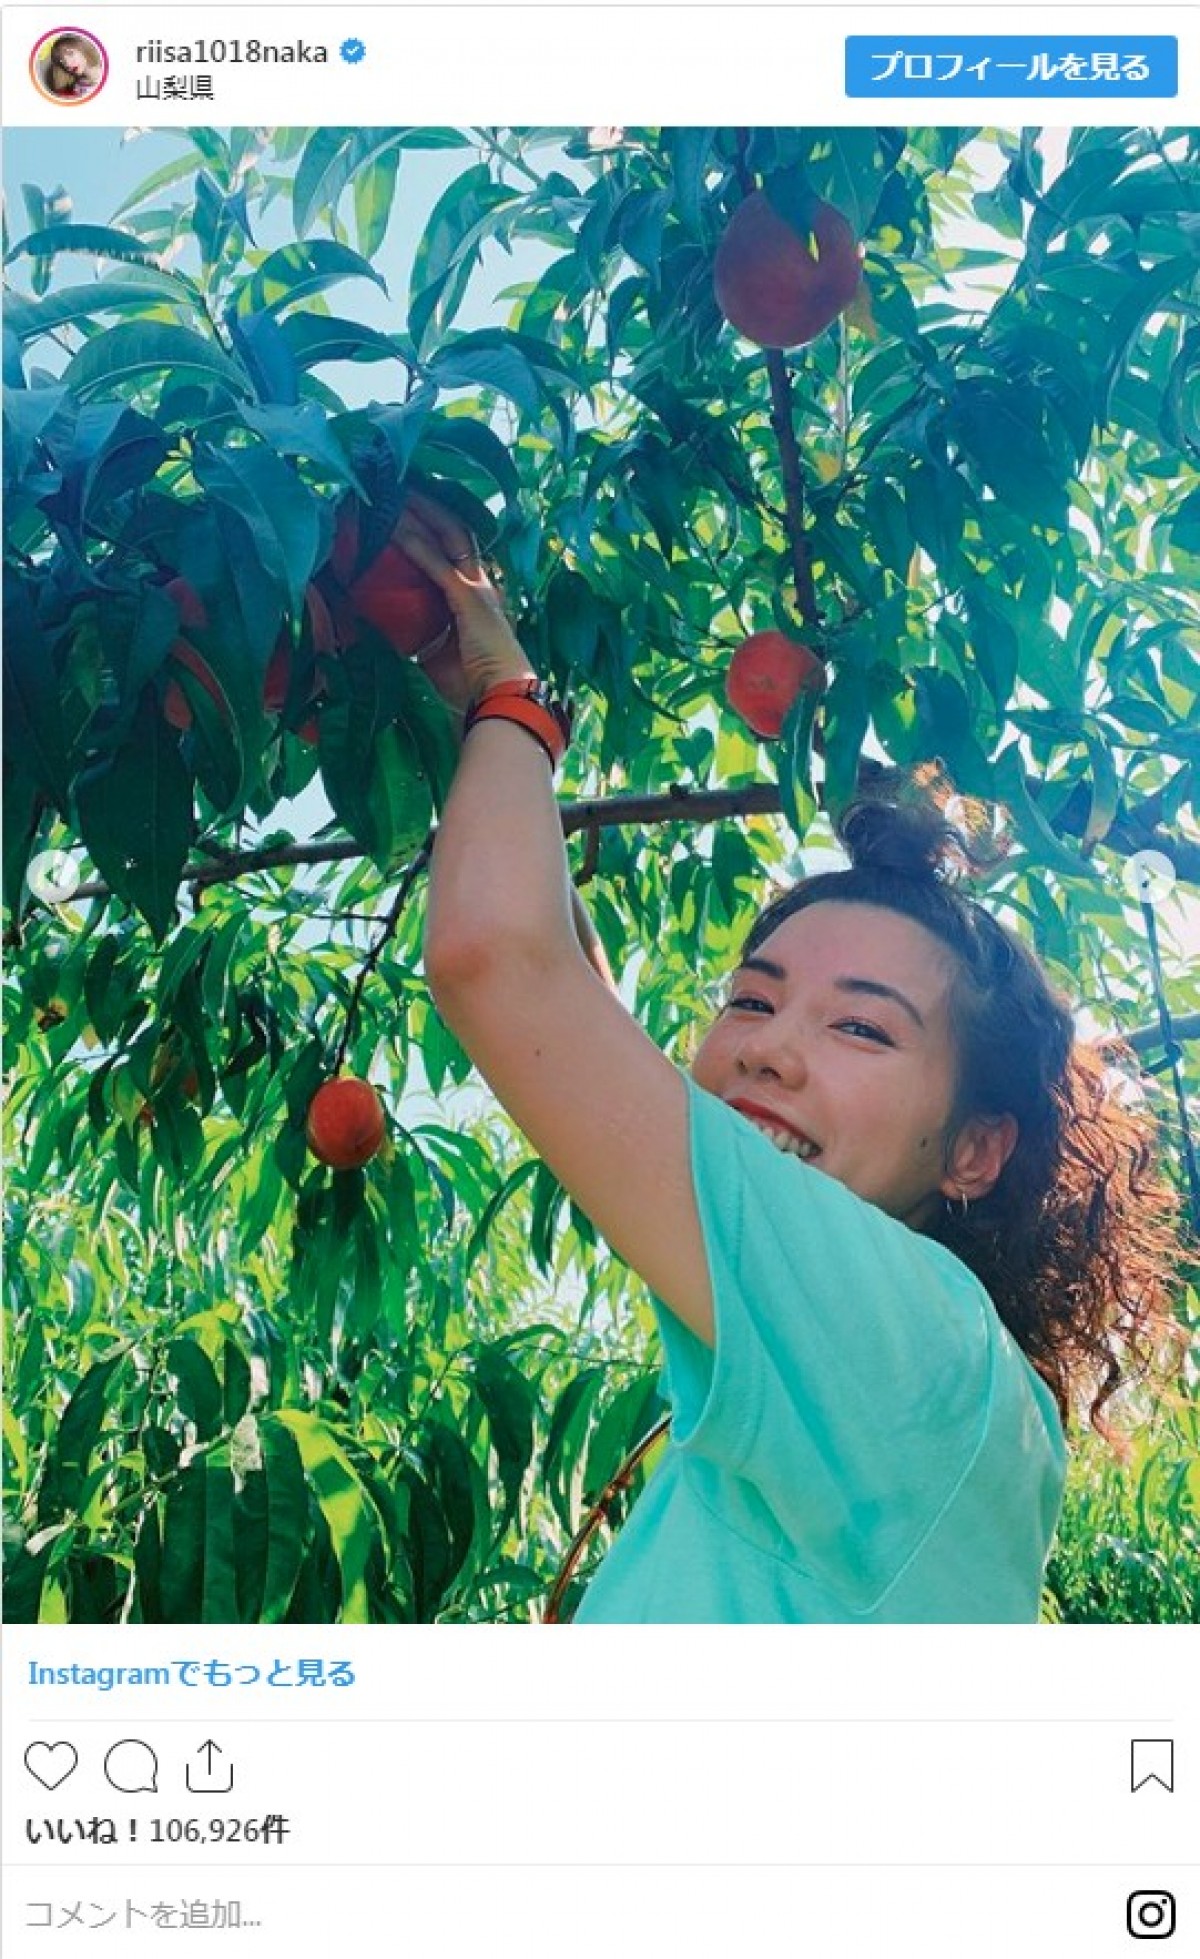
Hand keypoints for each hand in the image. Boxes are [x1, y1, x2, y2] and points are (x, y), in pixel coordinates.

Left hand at [394, 492, 535, 715]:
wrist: (504, 703)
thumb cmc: (474, 690)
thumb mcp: (440, 657)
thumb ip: (420, 641)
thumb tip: (389, 638)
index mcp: (480, 598)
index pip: (456, 550)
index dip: (434, 528)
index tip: (409, 511)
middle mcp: (483, 585)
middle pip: (455, 532)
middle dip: (428, 507)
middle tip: (399, 488)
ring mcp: (478, 589)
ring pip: (446, 537)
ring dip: (418, 515)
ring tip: (390, 495)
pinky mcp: (469, 599)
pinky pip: (435, 563)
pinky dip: (413, 544)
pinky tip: (391, 527)